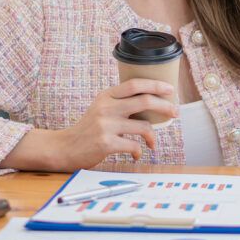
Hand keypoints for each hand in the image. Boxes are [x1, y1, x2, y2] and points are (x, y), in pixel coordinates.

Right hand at [0, 79, 177, 171]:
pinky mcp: (106, 143)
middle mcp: (106, 107)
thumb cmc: (88, 129)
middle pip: (144, 101)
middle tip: (174, 112)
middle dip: (164, 106)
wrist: (65, 147)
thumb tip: (153, 103)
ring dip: (153, 136)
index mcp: (106, 95)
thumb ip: (121, 103)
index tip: (170, 89)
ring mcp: (106, 125)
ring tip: (152, 142)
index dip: (155, 85)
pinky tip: (136, 155)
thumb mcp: (101, 108)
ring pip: (143, 126)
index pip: (134, 84)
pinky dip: (139, 152)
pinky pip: (134, 146)